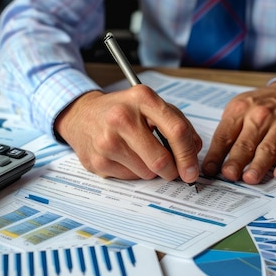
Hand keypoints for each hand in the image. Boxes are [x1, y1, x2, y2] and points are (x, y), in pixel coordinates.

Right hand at [55, 86, 201, 182]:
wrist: (82, 115)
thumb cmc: (123, 111)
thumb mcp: (150, 105)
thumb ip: (178, 123)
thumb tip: (194, 150)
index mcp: (142, 98)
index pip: (176, 131)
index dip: (188, 155)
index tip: (192, 170)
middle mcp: (122, 117)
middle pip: (161, 160)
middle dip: (172, 171)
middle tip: (172, 171)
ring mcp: (107, 140)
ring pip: (147, 172)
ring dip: (150, 170)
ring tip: (139, 153)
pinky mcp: (97, 161)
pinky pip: (130, 177)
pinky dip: (133, 171)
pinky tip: (124, 157)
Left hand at [202, 81, 275, 183]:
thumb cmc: (259, 106)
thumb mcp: (237, 109)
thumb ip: (226, 132)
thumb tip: (213, 162)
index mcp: (240, 110)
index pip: (224, 136)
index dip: (215, 154)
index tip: (209, 170)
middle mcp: (260, 116)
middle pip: (245, 143)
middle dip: (236, 161)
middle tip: (229, 175)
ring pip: (267, 149)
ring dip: (258, 165)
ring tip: (249, 178)